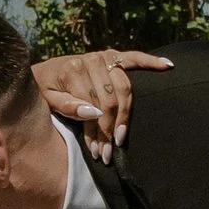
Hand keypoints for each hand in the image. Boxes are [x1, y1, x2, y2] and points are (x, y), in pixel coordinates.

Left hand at [34, 49, 169, 153]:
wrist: (39, 71)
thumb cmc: (44, 88)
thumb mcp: (47, 100)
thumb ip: (67, 106)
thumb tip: (92, 113)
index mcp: (72, 68)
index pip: (92, 105)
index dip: (95, 131)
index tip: (97, 152)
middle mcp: (90, 60)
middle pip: (110, 100)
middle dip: (109, 129)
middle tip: (108, 153)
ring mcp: (104, 57)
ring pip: (125, 88)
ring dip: (125, 115)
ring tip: (121, 138)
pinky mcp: (113, 56)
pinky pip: (135, 58)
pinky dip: (151, 62)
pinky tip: (168, 66)